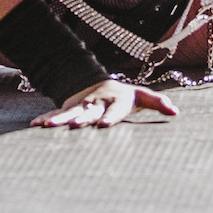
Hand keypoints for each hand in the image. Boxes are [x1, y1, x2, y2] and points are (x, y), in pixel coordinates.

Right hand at [31, 78, 177, 129]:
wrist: (101, 86)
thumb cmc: (125, 97)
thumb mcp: (142, 98)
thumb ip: (158, 103)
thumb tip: (176, 112)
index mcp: (115, 101)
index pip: (113, 110)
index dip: (109, 117)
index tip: (103, 125)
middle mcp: (96, 103)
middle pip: (89, 111)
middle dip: (82, 118)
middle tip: (74, 125)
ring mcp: (81, 106)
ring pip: (70, 113)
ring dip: (60, 120)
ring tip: (48, 126)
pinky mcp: (69, 109)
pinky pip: (56, 113)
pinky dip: (46, 119)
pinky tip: (36, 126)